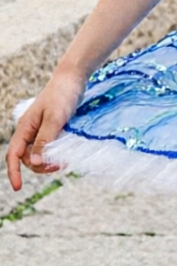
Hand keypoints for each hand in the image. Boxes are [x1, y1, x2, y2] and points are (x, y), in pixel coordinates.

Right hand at [7, 68, 83, 190]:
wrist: (74, 78)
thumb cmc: (63, 95)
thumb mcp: (55, 118)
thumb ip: (44, 140)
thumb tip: (34, 162)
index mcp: (25, 128)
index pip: (13, 154)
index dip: (13, 172)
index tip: (18, 187)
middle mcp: (30, 130)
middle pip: (27, 157)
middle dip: (38, 166)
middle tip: (58, 166)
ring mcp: (40, 129)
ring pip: (38, 153)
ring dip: (47, 160)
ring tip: (63, 162)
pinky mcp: (52, 127)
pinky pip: (48, 145)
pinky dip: (54, 152)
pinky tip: (65, 154)